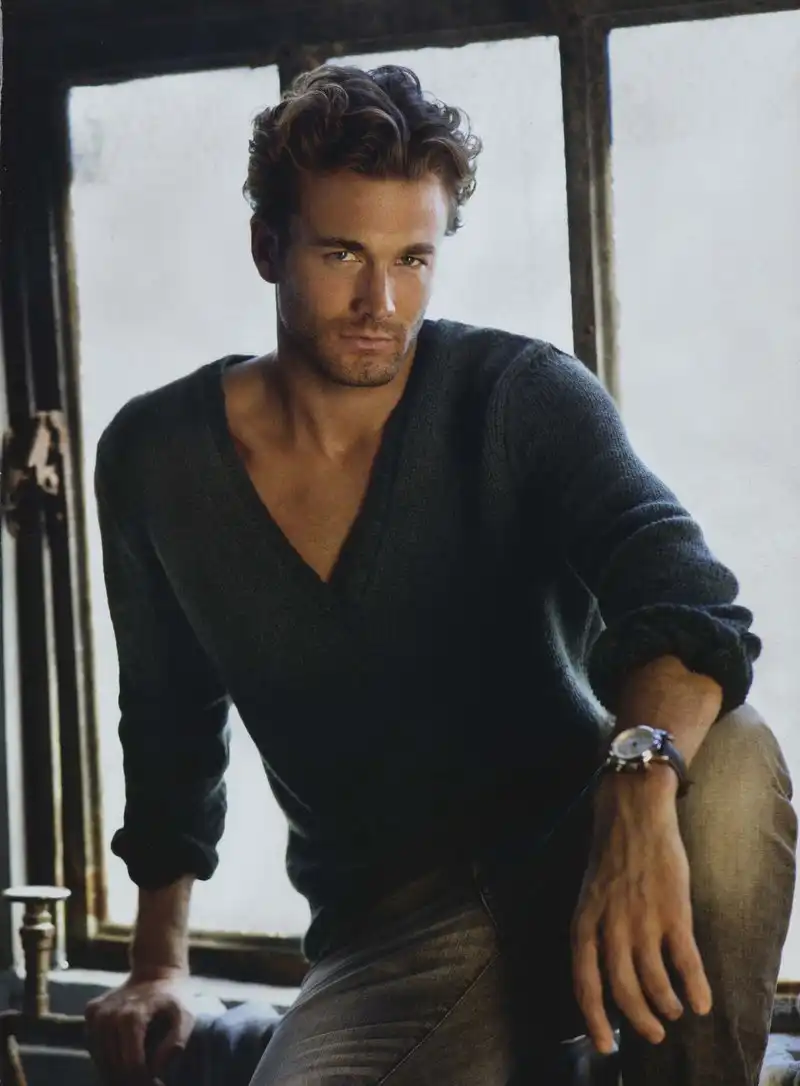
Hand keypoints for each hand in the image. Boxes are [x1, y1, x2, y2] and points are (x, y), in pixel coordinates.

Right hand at [85, 974, 194, 1084]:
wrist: (157, 971)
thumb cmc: (174, 997)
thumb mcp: (186, 1016)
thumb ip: (176, 1043)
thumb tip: (155, 1070)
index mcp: (132, 1015)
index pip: (131, 1064)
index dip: (143, 1080)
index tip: (157, 1083)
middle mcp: (110, 1014)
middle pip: (114, 1066)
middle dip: (131, 1080)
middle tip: (148, 1082)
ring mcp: (97, 1012)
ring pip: (100, 1060)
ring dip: (116, 1073)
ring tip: (137, 1074)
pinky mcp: (91, 1011)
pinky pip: (93, 1046)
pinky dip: (105, 1058)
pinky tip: (122, 1057)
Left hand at [570, 769, 712, 1053]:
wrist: (634, 813)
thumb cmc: (611, 853)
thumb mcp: (588, 893)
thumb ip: (594, 930)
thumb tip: (602, 973)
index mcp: (584, 921)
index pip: (584, 983)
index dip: (595, 1020)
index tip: (606, 1045)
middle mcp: (610, 926)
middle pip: (622, 990)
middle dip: (638, 1019)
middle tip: (652, 1033)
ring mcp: (643, 920)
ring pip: (655, 983)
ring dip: (667, 1005)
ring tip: (675, 1012)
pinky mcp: (673, 911)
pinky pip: (686, 962)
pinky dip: (695, 988)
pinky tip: (702, 1002)